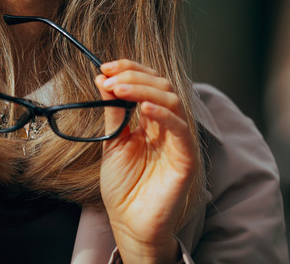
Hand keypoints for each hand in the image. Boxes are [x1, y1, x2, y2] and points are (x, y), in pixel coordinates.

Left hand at [95, 59, 197, 263]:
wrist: (128, 222)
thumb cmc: (124, 186)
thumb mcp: (113, 142)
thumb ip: (113, 113)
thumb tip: (103, 79)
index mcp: (152, 121)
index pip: (149, 83)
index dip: (130, 70)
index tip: (105, 67)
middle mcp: (168, 127)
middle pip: (161, 86)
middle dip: (133, 76)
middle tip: (109, 78)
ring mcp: (179, 141)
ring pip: (172, 101)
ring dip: (143, 89)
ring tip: (117, 89)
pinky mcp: (186, 159)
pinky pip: (181, 130)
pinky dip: (163, 115)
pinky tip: (143, 109)